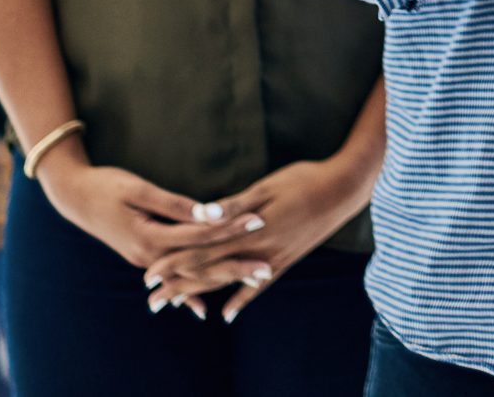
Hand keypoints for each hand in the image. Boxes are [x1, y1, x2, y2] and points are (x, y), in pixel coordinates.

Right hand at [35, 147, 266, 302]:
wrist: (73, 197)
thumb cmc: (107, 185)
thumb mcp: (139, 189)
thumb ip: (174, 204)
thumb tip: (207, 212)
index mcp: (150, 236)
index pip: (200, 235)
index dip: (231, 229)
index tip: (260, 222)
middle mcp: (147, 255)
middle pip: (198, 262)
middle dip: (234, 265)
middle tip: (267, 270)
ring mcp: (143, 260)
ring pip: (187, 273)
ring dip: (219, 278)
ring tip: (249, 283)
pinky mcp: (142, 257)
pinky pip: (171, 276)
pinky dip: (187, 292)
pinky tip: (202, 309)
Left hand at [145, 156, 375, 322]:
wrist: (345, 189)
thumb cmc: (305, 179)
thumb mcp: (268, 185)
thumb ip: (236, 203)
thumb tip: (204, 213)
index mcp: (249, 229)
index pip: (202, 250)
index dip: (174, 262)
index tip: (149, 274)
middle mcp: (257, 250)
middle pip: (210, 271)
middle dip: (179, 285)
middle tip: (151, 301)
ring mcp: (272, 259)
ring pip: (229, 281)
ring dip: (202, 293)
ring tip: (177, 305)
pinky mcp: (285, 261)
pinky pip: (259, 286)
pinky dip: (242, 299)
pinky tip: (227, 314)